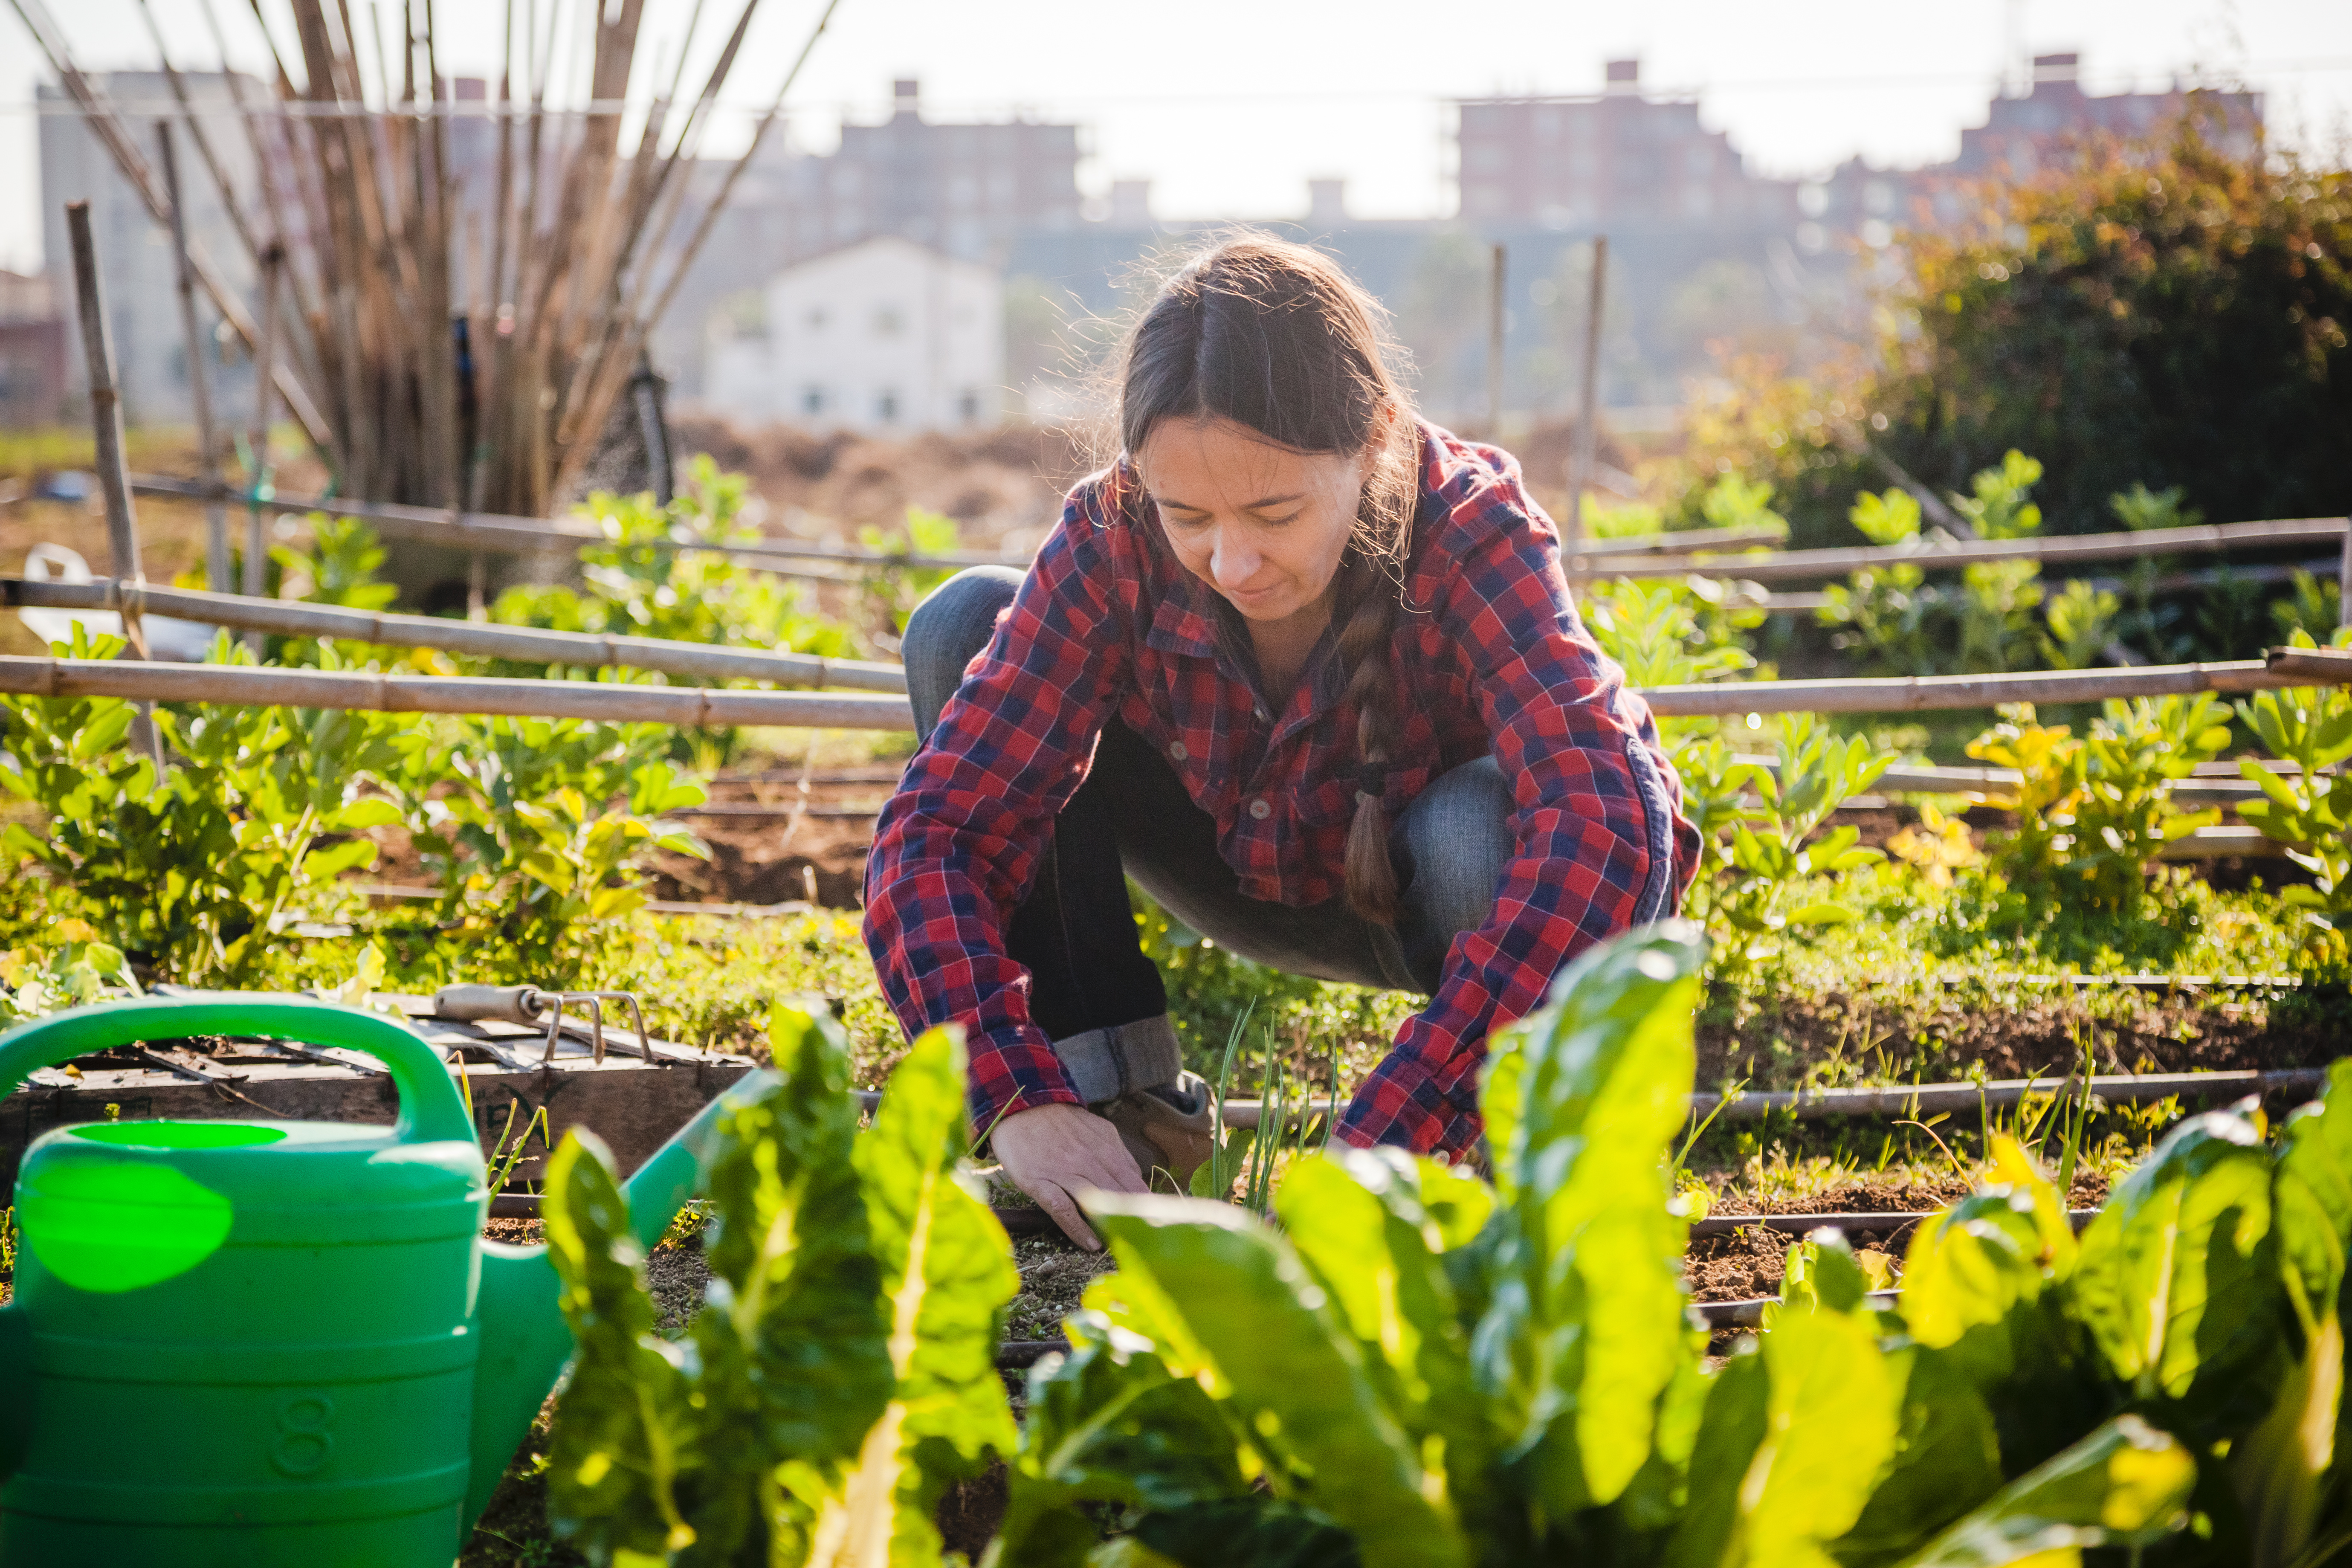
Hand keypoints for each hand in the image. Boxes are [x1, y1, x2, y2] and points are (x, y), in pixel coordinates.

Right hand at [990, 1101, 1145, 1250]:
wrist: (1022, 1108)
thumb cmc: (1063, 1123)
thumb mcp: (1099, 1130)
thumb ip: (1120, 1154)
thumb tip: (1138, 1180)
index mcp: (1106, 1149)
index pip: (1134, 1184)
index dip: (1148, 1208)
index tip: (1158, 1226)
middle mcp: (1089, 1162)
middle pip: (1119, 1196)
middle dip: (1134, 1221)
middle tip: (1146, 1243)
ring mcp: (1064, 1173)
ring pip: (1095, 1202)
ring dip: (1111, 1227)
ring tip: (1123, 1247)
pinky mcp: (1040, 1182)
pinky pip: (1063, 1209)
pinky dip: (1078, 1228)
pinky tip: (1091, 1243)